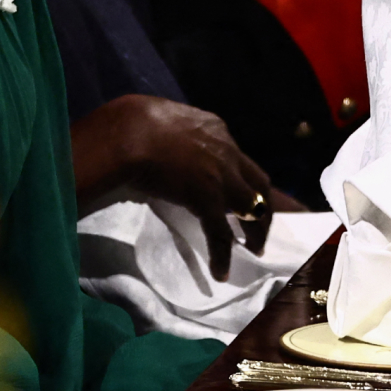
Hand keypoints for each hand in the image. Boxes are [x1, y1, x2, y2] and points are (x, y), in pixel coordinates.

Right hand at [71, 95, 300, 279]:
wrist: (128, 133)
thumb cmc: (132, 121)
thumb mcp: (162, 117)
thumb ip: (171, 130)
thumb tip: (157, 137)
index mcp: (213, 128)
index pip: (237, 156)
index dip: (239, 176)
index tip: (237, 190)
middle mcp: (226, 151)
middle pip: (259, 182)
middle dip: (263, 205)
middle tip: (258, 225)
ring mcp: (220, 176)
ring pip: (253, 208)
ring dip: (256, 231)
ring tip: (254, 249)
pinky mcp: (208, 199)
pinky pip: (220, 233)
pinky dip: (222, 255)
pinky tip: (220, 272)